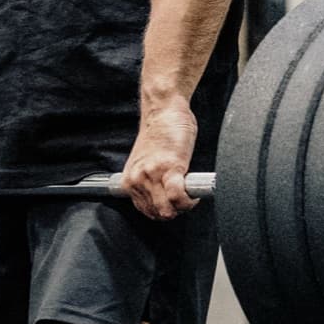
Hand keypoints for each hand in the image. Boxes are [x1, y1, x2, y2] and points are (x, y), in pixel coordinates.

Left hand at [120, 101, 198, 219]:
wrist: (163, 109)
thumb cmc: (159, 132)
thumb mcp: (146, 163)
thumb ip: (150, 181)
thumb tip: (163, 198)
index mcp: (130, 180)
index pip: (146, 211)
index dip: (164, 210)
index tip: (174, 203)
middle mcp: (137, 180)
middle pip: (157, 214)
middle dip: (175, 211)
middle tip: (185, 199)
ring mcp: (152, 175)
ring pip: (167, 210)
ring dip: (183, 207)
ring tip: (189, 196)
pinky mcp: (169, 168)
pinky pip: (177, 197)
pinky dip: (188, 201)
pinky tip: (193, 195)